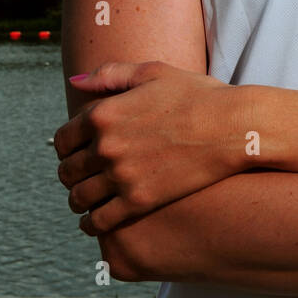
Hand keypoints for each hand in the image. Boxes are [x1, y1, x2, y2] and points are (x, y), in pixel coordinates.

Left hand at [53, 60, 240, 232]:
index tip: (76, 154)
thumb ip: (111, 75)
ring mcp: (122, 175)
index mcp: (104, 113)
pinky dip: (92, 224)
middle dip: (71, 175)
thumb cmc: (199, 95)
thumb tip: (75, 82)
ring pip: (79, 198)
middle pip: (68, 171)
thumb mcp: (154, 73)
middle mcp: (107, 145)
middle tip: (82, 179)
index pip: (63, 140)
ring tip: (87, 202)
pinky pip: (100, 221)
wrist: (234, 126)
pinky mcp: (140, 200)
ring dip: (79, 201)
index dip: (66, 149)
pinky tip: (98, 221)